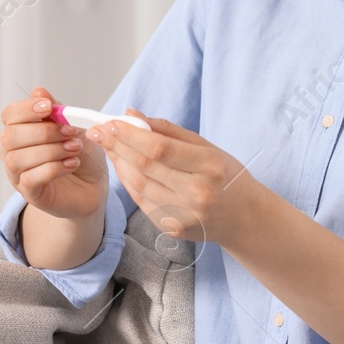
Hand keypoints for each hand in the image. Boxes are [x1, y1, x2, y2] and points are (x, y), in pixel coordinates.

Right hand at [0, 86, 107, 221]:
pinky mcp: (31, 193)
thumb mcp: (74, 125)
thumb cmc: (80, 152)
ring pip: (17, 159)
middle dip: (43, 131)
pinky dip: (53, 168)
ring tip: (75, 148)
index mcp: (21, 131)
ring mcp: (19, 175)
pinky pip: (30, 179)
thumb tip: (39, 91)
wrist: (94, 183)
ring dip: (50, 150)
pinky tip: (72, 164)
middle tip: (70, 131)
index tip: (49, 107)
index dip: (26, 109)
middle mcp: (13, 152)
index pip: (9, 115)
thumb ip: (56, 110)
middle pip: (10, 137)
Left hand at [90, 107, 283, 246]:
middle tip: (99, 131)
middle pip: (145, 166)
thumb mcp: (209, 148)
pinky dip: (129, 181)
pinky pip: (142, 200)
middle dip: (117, 146)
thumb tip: (133, 115)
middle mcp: (197, 193)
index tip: (111, 122)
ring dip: (119, 163)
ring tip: (108, 146)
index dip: (130, 135)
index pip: (160, 148)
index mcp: (209, 167)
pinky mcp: (172, 228)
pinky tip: (123, 167)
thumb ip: (169, 131)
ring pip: (138, 185)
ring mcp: (183, 214)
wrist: (244, 219)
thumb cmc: (227, 176)